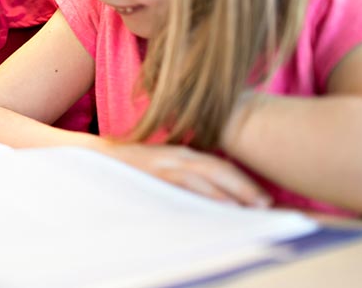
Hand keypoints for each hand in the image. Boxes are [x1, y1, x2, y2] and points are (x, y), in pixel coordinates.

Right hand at [104, 143, 270, 207]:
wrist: (94, 156)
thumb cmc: (130, 167)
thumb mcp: (162, 165)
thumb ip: (185, 174)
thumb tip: (212, 196)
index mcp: (183, 153)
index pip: (220, 166)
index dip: (244, 182)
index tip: (266, 200)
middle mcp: (178, 156)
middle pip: (220, 169)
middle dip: (246, 187)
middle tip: (267, 205)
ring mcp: (165, 164)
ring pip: (206, 175)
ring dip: (231, 192)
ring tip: (252, 208)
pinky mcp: (153, 174)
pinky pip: (184, 184)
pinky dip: (203, 193)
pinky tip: (218, 205)